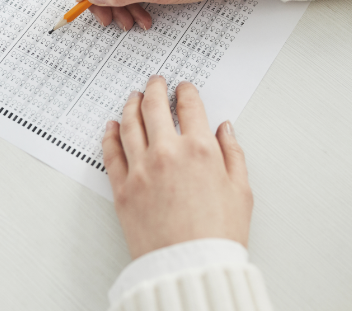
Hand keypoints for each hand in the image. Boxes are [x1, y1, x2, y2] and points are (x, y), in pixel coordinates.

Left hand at [103, 75, 252, 258]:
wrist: (189, 269)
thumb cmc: (217, 236)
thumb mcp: (241, 191)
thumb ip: (233, 154)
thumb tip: (226, 130)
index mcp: (200, 150)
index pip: (190, 107)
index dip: (187, 92)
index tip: (185, 89)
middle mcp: (167, 153)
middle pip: (154, 107)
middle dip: (155, 89)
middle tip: (156, 82)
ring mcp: (141, 170)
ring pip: (129, 124)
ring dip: (130, 105)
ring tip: (133, 97)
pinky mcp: (123, 189)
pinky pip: (111, 153)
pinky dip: (110, 135)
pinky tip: (111, 127)